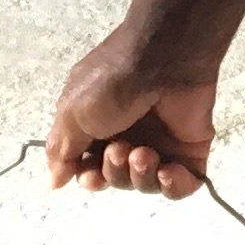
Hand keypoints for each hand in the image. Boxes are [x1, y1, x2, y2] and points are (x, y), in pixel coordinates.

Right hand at [49, 22, 221, 199]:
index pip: (90, 168)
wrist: (166, 58)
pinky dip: (173, 186)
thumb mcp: (73, 112)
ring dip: (140, 176)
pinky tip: (167, 171)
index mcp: (98, 127)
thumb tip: (54, 182)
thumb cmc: (113, 82)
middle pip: (116, 179)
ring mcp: (161, 143)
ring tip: (144, 153)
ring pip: (145, 184)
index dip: (90, 178)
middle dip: (114, 173)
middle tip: (120, 151)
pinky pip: (181, 186)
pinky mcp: (190, 150)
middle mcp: (128, 136)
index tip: (91, 175)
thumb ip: (62, 150)